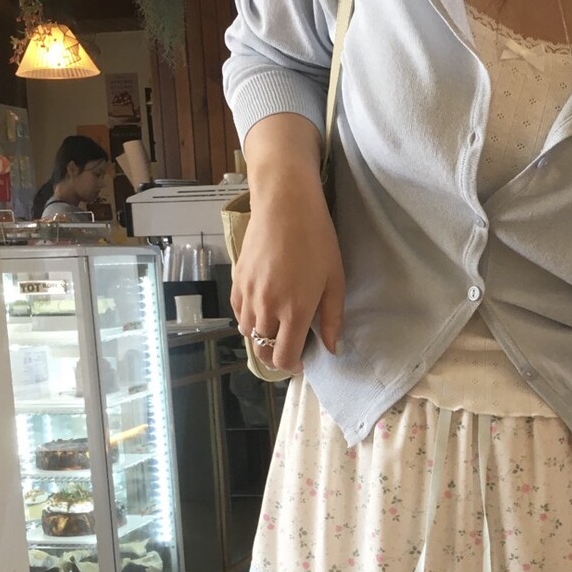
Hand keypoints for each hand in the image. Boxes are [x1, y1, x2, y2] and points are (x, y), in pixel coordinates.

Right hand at [231, 189, 343, 373]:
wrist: (284, 204)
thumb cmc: (317, 239)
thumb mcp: (335, 280)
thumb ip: (332, 318)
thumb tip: (331, 348)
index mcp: (294, 312)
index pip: (284, 357)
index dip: (292, 367)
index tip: (301, 362)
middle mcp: (266, 308)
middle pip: (262, 350)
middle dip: (275, 357)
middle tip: (290, 350)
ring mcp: (247, 294)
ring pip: (247, 333)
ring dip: (261, 339)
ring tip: (276, 329)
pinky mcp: (236, 280)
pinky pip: (237, 312)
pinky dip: (248, 319)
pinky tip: (261, 311)